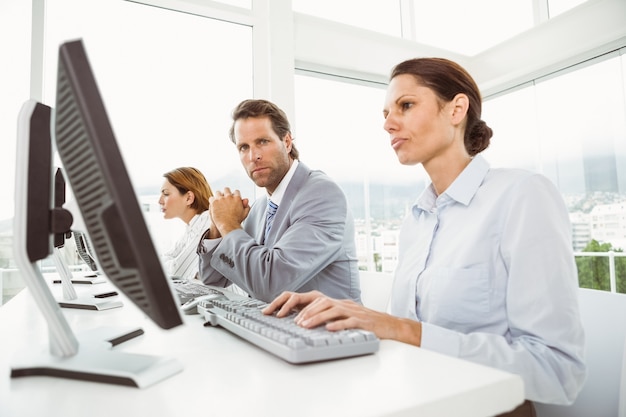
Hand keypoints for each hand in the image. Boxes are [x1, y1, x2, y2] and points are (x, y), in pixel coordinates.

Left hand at [209, 187, 250, 235]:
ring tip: (218, 201)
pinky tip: (214, 205)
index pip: (236, 191)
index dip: (234, 195)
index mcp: (237, 198)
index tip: (232, 199)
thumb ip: (246, 205)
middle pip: (226, 189)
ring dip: (218, 196)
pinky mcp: (214, 202)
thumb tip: (246, 200)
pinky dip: (212, 201)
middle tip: (224, 198)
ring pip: (218, 192)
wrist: (228, 225)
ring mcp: (221, 199)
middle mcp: (229, 197)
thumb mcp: (244, 213)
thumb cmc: (236, 221)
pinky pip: (211, 198)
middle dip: (226, 193)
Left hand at [263, 290, 422, 345]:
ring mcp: (353, 312)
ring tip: (304, 325)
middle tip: (294, 321)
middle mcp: (343, 304)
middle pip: (321, 302)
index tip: (284, 313)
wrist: (389, 325)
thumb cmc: (364, 321)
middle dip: (305, 311)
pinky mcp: (363, 322)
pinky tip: (329, 329)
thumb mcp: (343, 315)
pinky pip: (349, 322)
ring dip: (316, 317)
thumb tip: (303, 319)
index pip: (314, 298)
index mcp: (337, 302)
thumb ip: (327, 315)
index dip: (298, 304)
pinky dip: (338, 325)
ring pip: (332, 310)